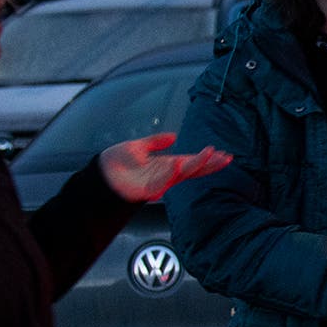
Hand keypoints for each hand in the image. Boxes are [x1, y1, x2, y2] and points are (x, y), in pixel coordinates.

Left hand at [99, 133, 231, 202]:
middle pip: (193, 169)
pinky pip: (161, 181)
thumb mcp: (139, 146)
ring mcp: (158, 182)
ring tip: (211, 155)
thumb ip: (157, 141)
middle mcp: (165, 174)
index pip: (192, 161)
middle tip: (227, 158)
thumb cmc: (116, 163)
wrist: (99, 175)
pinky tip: (180, 164)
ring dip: (197, 165)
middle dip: (210, 164)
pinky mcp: (146, 189)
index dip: (207, 158)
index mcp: (166, 165)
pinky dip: (170, 173)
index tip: (223, 155)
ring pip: (182, 174)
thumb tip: (173, 136)